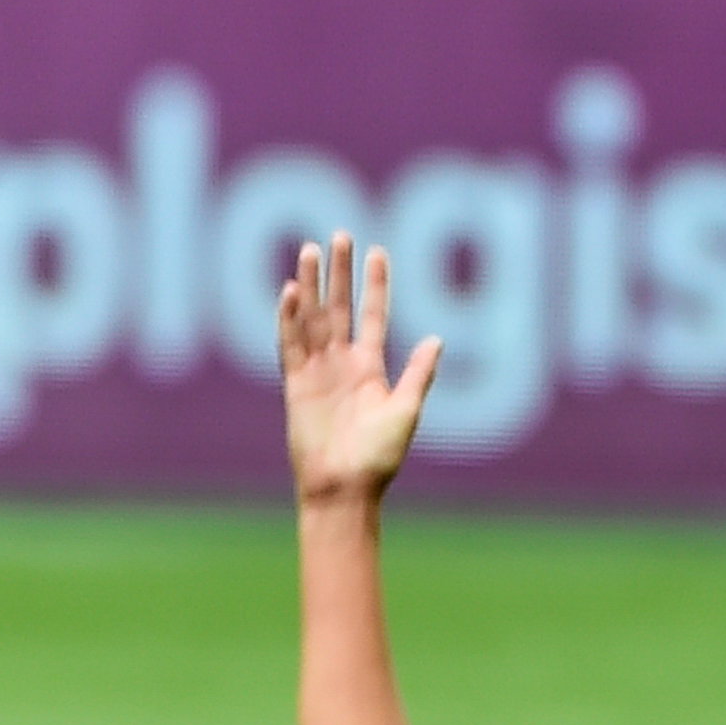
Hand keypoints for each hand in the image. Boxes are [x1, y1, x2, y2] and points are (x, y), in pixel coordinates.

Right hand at [279, 232, 438, 508]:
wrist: (344, 489)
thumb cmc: (379, 458)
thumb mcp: (406, 412)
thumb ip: (419, 374)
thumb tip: (437, 339)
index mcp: (370, 368)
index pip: (373, 315)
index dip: (375, 284)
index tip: (378, 251)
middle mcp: (342, 363)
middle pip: (339, 307)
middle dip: (339, 272)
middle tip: (338, 235)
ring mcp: (317, 372)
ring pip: (312, 318)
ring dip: (311, 285)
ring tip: (309, 251)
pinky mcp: (295, 385)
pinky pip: (290, 345)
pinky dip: (289, 319)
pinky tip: (291, 292)